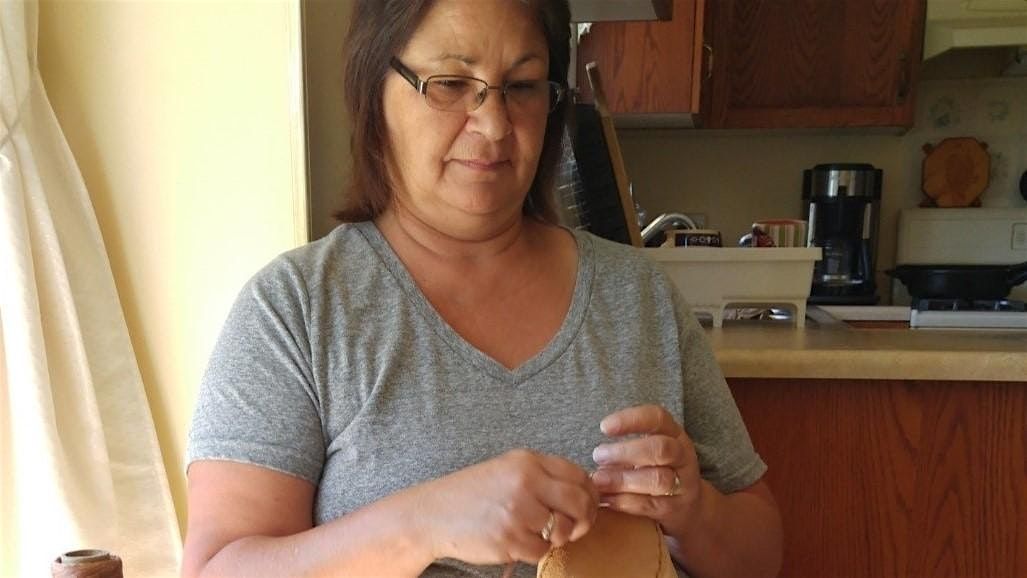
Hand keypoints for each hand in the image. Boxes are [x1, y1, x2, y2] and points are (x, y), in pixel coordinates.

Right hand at [417, 449, 598, 565]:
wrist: (434, 513)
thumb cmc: (474, 493)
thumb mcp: (508, 469)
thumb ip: (543, 476)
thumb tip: (585, 493)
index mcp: (527, 461)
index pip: (579, 475)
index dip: (590, 494)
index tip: (587, 506)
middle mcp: (525, 482)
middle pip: (579, 502)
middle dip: (584, 519)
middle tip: (574, 528)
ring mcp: (517, 511)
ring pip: (562, 530)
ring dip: (556, 537)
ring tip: (539, 533)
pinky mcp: (509, 538)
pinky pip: (542, 550)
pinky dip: (535, 550)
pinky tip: (518, 541)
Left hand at [590, 405, 703, 536]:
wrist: (687, 508)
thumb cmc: (656, 470)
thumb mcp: (649, 451)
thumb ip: (627, 448)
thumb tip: (596, 455)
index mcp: (675, 435)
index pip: (658, 418)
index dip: (631, 419)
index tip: (604, 427)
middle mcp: (683, 456)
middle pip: (660, 449)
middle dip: (625, 452)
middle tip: (598, 455)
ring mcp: (683, 484)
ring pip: (657, 479)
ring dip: (623, 479)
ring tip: (598, 480)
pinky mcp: (675, 509)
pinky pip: (650, 504)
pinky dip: (624, 501)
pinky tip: (606, 499)